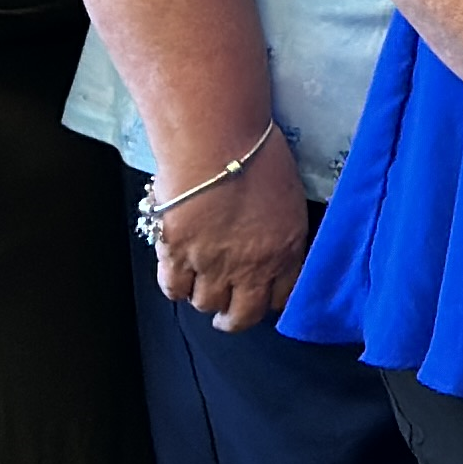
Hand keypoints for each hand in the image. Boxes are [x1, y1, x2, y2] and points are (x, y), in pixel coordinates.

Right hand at [147, 140, 308, 334]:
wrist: (217, 144)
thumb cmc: (258, 156)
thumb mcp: (289, 197)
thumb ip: (283, 230)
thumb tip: (273, 243)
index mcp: (286, 251)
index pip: (282, 298)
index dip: (269, 301)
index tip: (261, 298)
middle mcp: (251, 267)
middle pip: (243, 316)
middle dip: (235, 318)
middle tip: (227, 315)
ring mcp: (212, 265)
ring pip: (206, 304)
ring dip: (204, 297)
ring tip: (201, 286)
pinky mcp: (177, 255)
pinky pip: (173, 289)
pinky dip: (175, 286)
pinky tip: (179, 276)